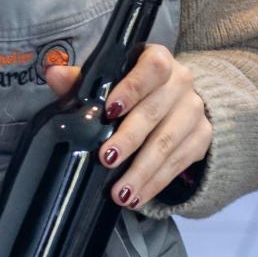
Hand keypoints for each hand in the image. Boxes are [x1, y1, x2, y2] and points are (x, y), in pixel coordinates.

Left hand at [43, 43, 211, 207]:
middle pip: (156, 110)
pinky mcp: (203, 136)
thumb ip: (83, 79)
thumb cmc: (132, 91)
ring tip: (120, 193)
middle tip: (106, 159)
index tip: (110, 111)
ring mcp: (194, 109)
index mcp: (158, 59)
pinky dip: (157, 182)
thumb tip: (54, 73)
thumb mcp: (109, 82)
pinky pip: (180, 162)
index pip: (152, 67)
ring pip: (169, 141)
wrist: (175, 104)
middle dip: (130, 138)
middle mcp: (181, 80)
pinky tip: (138, 197)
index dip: (132, 88)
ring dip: (143, 170)